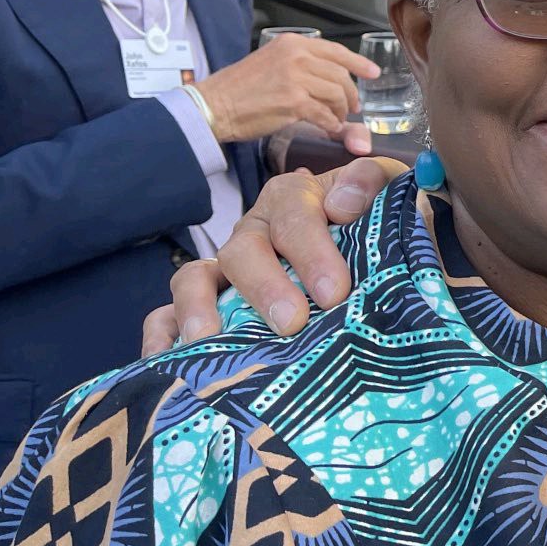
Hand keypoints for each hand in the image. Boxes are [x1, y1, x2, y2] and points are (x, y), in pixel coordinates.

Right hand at [143, 158, 404, 351]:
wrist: (373, 253)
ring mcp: (225, 269)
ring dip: (198, 308)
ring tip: (210, 339)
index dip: (312, 250)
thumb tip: (341, 205)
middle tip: (292, 323)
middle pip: (243, 250)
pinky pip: (166, 315)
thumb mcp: (385, 193)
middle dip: (265, 287)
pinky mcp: (206, 305)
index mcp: (294, 198)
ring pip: (196, 278)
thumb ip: (371, 184)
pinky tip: (166, 360)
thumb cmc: (376, 223)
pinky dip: (161, 334)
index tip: (335, 291)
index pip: (294, 214)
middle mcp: (253, 230)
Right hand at [194, 36, 381, 142]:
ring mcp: (296, 79)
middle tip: (353, 107)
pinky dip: (331, 123)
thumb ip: (299, 64)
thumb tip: (327, 79)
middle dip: (350, 94)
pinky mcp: (294, 102)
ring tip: (337, 119)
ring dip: (341, 110)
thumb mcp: (270, 61)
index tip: (373, 73)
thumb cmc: (237, 88)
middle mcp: (296, 57)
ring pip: (336, 94)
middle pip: (340, 75)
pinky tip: (329, 128)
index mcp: (291, 43)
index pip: (336, 51)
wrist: (213, 105)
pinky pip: (326, 114)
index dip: (359, 64)